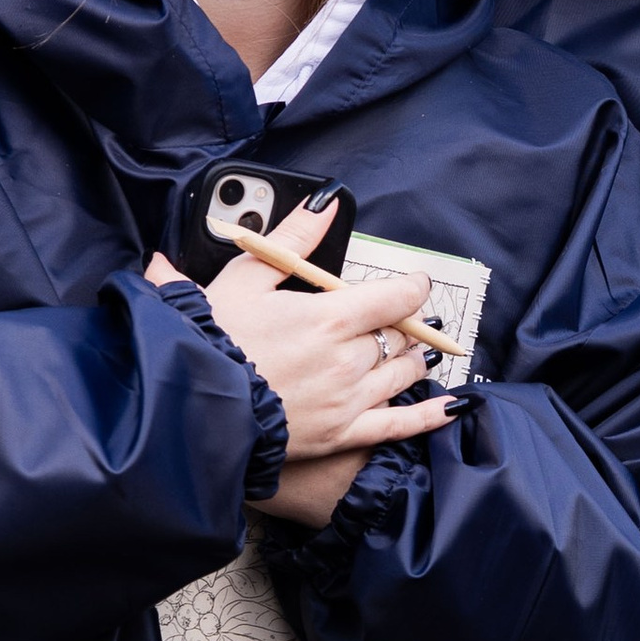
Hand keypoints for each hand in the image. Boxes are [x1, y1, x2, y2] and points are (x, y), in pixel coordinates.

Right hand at [149, 207, 448, 527]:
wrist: (190, 406)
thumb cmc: (211, 340)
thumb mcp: (246, 277)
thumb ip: (292, 240)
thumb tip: (326, 204)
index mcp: (329, 317)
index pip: (396, 296)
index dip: (412, 287)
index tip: (415, 283)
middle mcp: (347, 360)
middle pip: (400, 336)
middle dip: (405, 325)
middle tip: (403, 320)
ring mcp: (348, 401)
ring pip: (403, 374)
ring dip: (414, 359)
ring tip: (417, 352)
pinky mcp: (341, 436)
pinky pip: (398, 426)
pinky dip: (428, 415)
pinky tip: (449, 406)